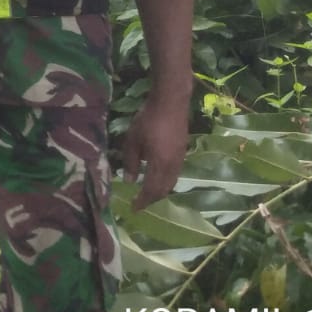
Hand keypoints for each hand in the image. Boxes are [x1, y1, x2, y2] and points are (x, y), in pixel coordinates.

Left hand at [121, 92, 190, 209]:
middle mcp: (173, 166)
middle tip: (140, 203)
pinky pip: (175, 174)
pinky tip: (158, 177)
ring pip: (171, 183)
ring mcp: (180, 159)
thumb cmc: (148, 120)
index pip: (151, 190)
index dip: (142, 201)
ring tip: (148, 193)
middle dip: (152, 199)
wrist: (171, 103)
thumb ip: (130, 161)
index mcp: (160, 164)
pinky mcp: (183, 152)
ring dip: (160, 191)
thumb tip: (128, 180)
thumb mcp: (133, 140)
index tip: (133, 208)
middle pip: (164, 190)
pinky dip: (166, 181)